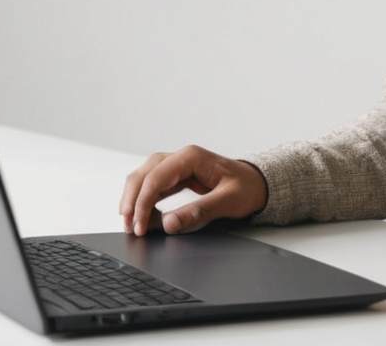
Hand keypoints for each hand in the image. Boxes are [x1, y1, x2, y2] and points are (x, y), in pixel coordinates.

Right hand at [119, 145, 268, 236]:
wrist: (257, 184)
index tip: (140, 227)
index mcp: (192, 157)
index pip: (157, 178)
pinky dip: (143, 200)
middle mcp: (181, 158)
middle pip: (144, 174)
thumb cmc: (246, 188)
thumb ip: (198, 212)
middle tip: (128, 226)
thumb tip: (168, 224)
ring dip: (133, 199)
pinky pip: (153, 185)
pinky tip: (141, 217)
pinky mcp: (176, 176)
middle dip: (131, 200)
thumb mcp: (228, 202)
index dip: (144, 203)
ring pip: (144, 177)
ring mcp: (177, 166)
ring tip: (129, 224)